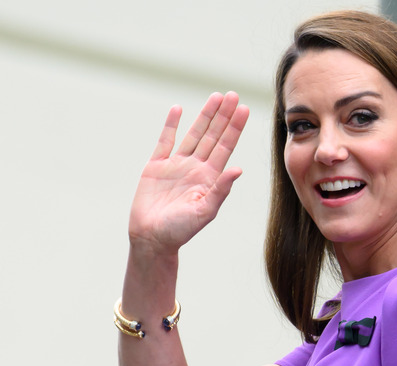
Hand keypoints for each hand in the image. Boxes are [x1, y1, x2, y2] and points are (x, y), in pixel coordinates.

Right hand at [128, 91, 249, 253]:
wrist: (152, 239)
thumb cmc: (180, 230)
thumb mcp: (205, 211)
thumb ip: (221, 189)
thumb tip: (238, 169)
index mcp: (210, 177)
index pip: (226, 146)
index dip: (234, 128)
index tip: (244, 109)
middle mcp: (196, 167)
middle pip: (212, 135)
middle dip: (223, 116)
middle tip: (233, 95)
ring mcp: (176, 165)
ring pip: (193, 134)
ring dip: (204, 116)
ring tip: (216, 97)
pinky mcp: (156, 166)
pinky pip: (165, 141)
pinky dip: (171, 126)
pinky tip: (178, 110)